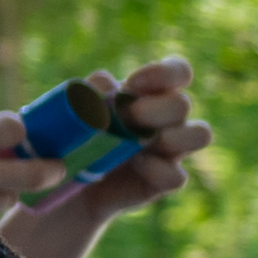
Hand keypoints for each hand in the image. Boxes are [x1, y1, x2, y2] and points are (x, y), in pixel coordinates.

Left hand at [45, 57, 211, 224]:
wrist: (56, 185)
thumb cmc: (64, 138)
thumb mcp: (64, 111)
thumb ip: (85, 93)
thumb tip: (106, 84)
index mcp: (145, 95)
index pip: (177, 73)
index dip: (164, 73)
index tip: (134, 84)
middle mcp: (164, 120)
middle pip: (183, 104)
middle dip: (155, 110)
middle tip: (126, 120)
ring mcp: (167, 152)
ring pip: (200, 134)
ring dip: (174, 137)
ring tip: (139, 146)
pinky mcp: (162, 182)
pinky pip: (178, 176)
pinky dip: (159, 171)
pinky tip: (136, 169)